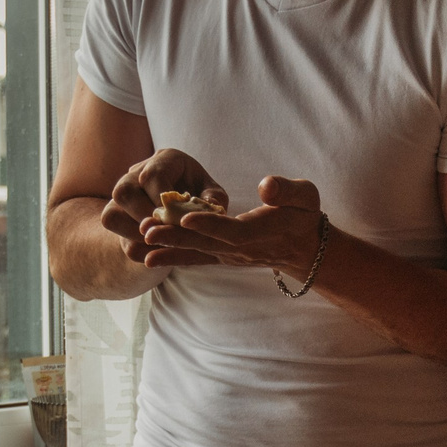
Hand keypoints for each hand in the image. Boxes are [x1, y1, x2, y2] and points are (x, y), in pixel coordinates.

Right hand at [98, 149, 226, 266]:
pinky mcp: (114, 214)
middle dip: (146, 219)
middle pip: (125, 193)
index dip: (162, 200)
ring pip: (112, 214)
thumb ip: (212, 200)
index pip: (152, 176)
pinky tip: (154, 251)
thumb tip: (206, 208)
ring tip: (160, 244)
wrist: (181, 209)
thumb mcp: (212, 195)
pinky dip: (133, 245)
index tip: (177, 218)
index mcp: (166, 159)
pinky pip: (114, 231)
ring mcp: (121, 193)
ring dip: (136, 235)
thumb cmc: (200, 196)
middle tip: (167, 235)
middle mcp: (136, 172)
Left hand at [138, 174, 328, 276]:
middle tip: (148, 228)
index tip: (186, 216)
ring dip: (167, 247)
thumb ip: (287, 191)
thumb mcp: (306, 196)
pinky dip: (170, 258)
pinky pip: (193, 258)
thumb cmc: (304, 214)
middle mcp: (241, 249)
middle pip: (206, 244)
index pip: (233, 230)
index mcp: (261, 232)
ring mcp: (228, 256)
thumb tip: (267, 188)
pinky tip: (146, 257)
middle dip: (176, 237)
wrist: (304, 247)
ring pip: (195, 251)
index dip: (210, 224)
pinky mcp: (220, 257)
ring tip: (140, 240)